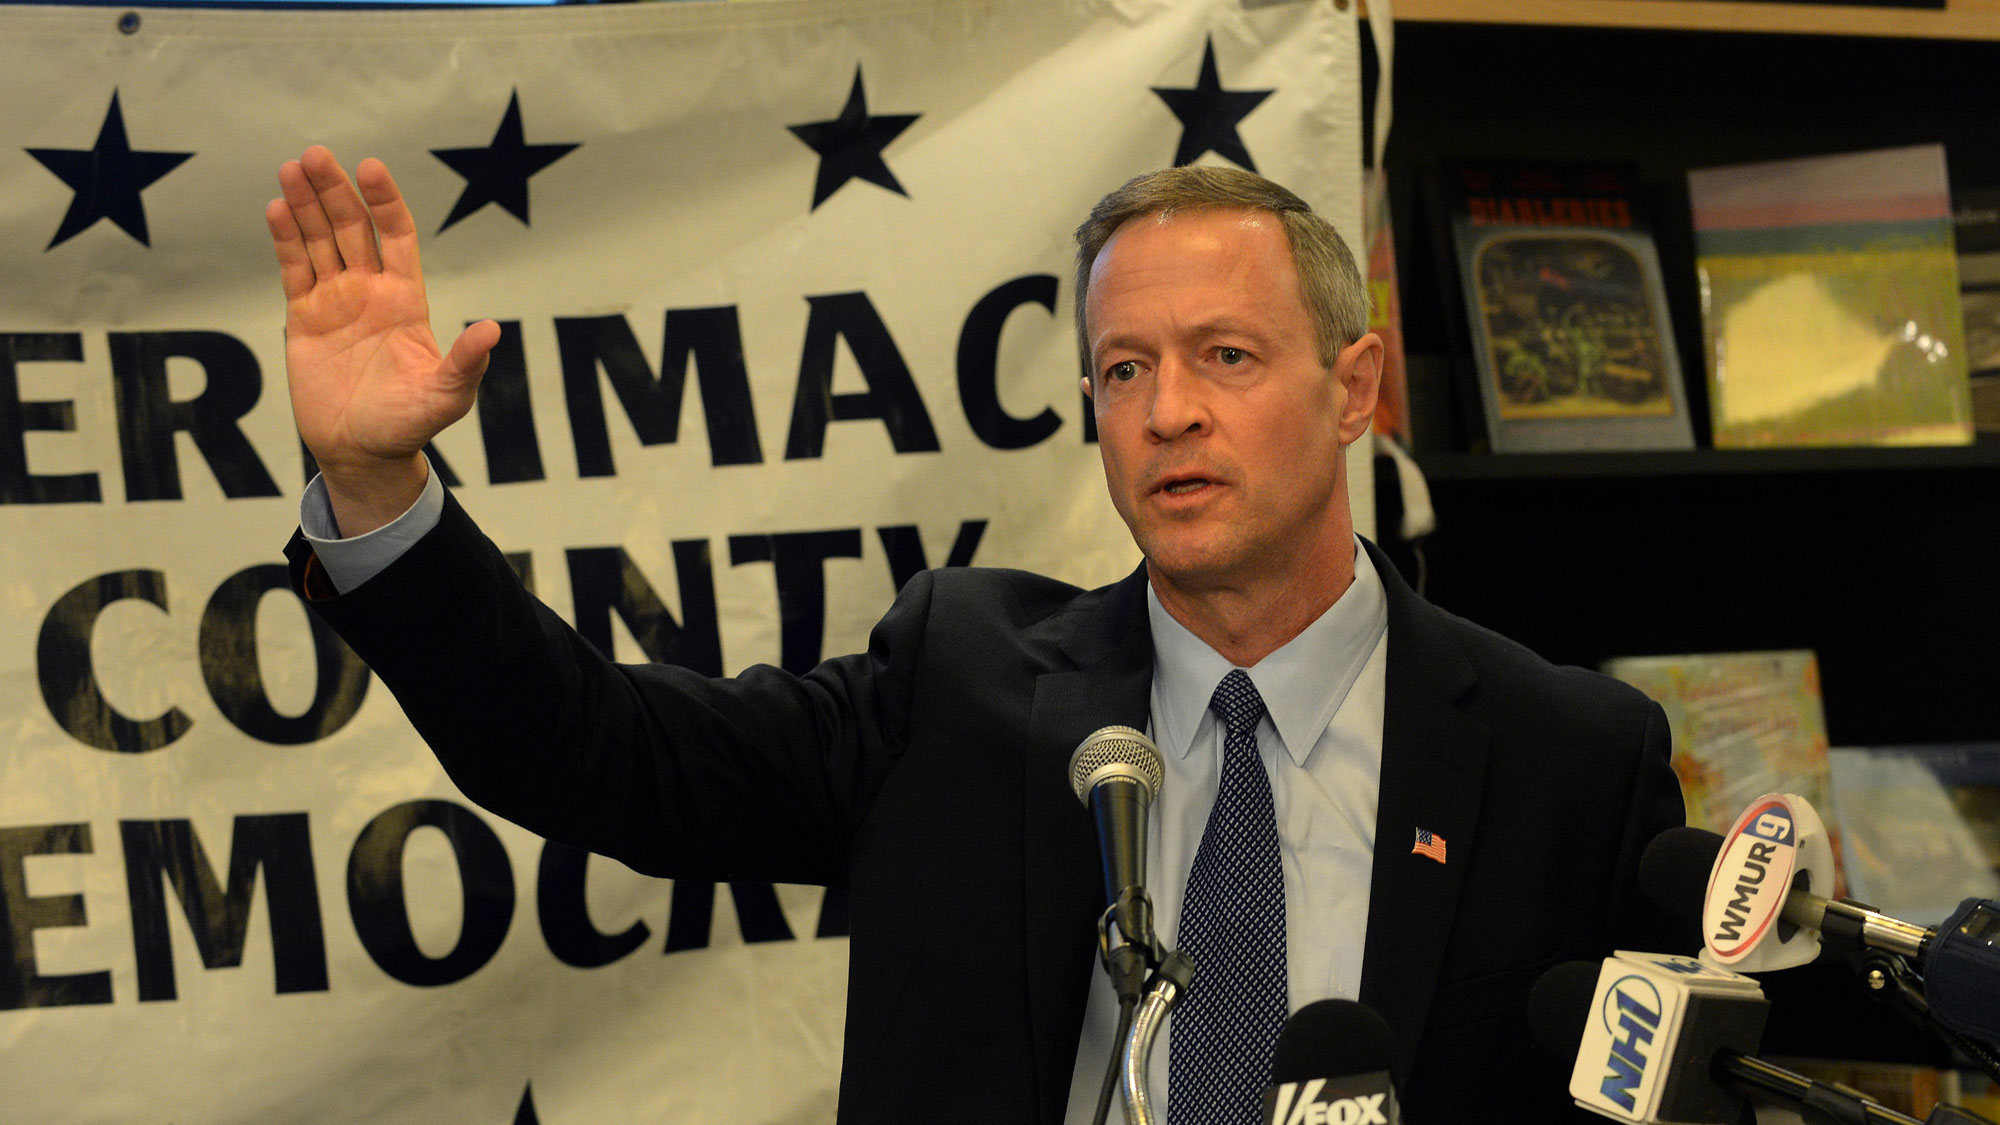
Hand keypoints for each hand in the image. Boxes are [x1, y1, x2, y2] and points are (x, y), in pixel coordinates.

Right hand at [266, 146, 499, 534]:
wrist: (362, 452)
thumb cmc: (409, 425)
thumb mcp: (446, 396)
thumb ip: (465, 363)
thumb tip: (491, 331)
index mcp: (406, 300)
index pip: (395, 237)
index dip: (384, 202)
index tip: (372, 168)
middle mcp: (370, 291)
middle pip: (351, 228)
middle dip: (335, 192)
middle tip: (315, 154)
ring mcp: (335, 301)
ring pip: (319, 241)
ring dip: (306, 205)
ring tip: (292, 168)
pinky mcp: (304, 318)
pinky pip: (294, 270)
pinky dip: (286, 239)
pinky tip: (278, 208)